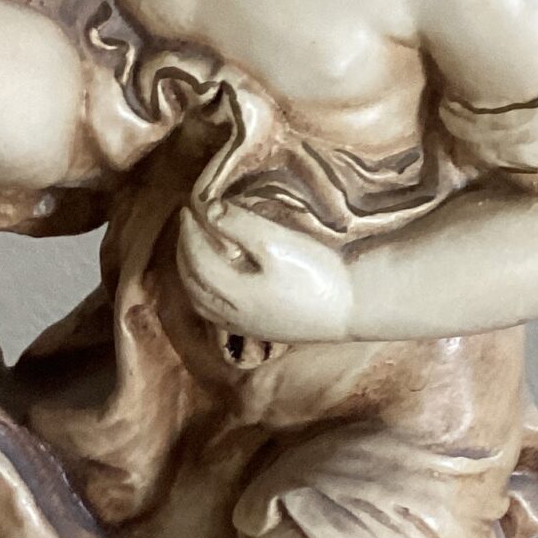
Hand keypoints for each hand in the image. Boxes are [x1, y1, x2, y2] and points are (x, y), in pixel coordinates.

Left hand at [174, 200, 352, 343]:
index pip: (196, 258)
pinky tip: (214, 281)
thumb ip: (241, 226)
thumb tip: (208, 210)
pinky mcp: (259, 330)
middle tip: (188, 225)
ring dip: (190, 274)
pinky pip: (215, 313)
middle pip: (192, 281)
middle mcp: (232, 314)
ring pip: (201, 301)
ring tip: (194, 250)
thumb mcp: (278, 243)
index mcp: (233, 293)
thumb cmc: (317, 274)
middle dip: (185, 251)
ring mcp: (245, 326)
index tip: (189, 207)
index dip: (190, 230)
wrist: (352, 308)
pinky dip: (204, 292)